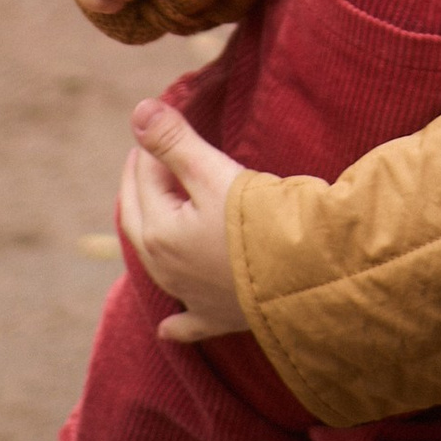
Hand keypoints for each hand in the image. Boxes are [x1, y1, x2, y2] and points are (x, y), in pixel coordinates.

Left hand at [118, 99, 248, 342]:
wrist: (302, 275)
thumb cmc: (258, 221)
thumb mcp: (213, 174)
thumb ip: (174, 142)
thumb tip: (138, 111)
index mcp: (157, 232)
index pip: (146, 177)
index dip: (153, 146)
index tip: (163, 120)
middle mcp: (164, 269)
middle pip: (139, 218)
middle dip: (139, 184)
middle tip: (142, 156)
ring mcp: (189, 297)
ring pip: (155, 263)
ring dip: (148, 234)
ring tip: (148, 213)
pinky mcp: (216, 318)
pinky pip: (187, 322)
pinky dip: (177, 322)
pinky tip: (167, 329)